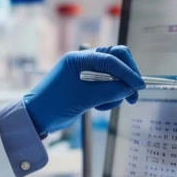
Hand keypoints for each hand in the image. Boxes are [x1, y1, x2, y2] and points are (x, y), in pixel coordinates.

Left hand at [23, 46, 145, 137]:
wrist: (36, 117)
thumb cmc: (54, 104)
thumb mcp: (84, 98)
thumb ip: (109, 91)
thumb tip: (130, 87)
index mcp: (78, 58)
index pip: (110, 59)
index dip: (127, 72)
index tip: (139, 87)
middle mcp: (82, 62)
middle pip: (115, 60)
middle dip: (126, 76)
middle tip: (132, 96)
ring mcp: (84, 73)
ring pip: (113, 75)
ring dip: (115, 91)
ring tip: (104, 105)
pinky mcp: (86, 86)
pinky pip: (106, 86)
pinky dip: (108, 97)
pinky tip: (98, 107)